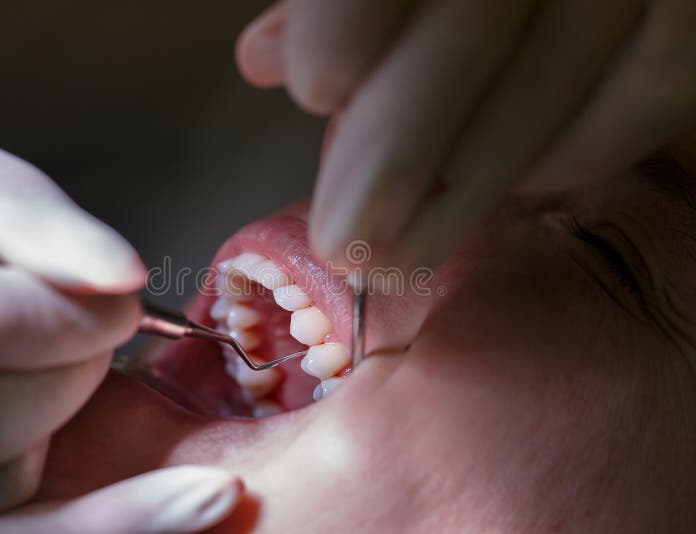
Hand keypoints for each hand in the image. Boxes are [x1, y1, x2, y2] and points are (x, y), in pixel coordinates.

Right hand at [0, 101, 243, 531]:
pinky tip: (202, 497)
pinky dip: (114, 520)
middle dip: (74, 366)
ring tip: (50, 364)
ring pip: (1, 488)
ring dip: (62, 419)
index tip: (120, 299)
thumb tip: (121, 274)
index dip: (45, 314)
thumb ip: (18, 213)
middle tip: (86, 323)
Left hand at [237, 0, 695, 269]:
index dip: (347, 16)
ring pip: (566, 60)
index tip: (313, 93)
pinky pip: (654, 84)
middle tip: (347, 243)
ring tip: (401, 255)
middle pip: (476, 16)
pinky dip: (581, 150)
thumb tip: (262, 59)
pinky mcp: (688, 13)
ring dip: (473, 181)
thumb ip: (329, 4)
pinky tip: (516, 187)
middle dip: (401, 145)